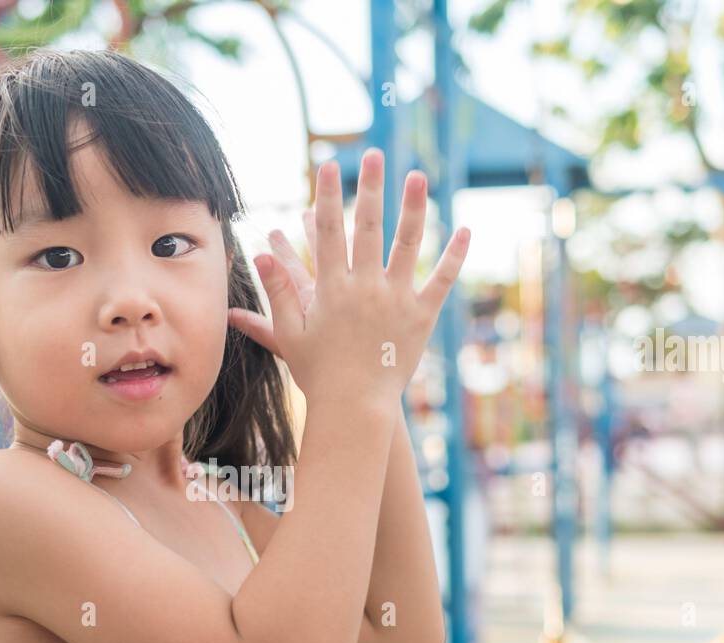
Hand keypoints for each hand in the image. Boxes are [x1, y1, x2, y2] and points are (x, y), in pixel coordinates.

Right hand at [228, 149, 469, 411]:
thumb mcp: (289, 334)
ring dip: (413, 207)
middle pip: (369, 227)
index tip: (328, 166)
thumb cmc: (318, 374)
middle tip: (374, 154)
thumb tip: (259, 256)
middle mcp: (366, 288)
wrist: (355, 408)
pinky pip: (441, 281)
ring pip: (408, 245)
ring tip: (417, 175)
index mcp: (332, 289)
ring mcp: (396, 300)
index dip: (327, 196)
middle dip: (370, 187)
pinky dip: (454, 256)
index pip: (328, 231)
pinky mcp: (422, 317)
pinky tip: (464, 229)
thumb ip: (276, 293)